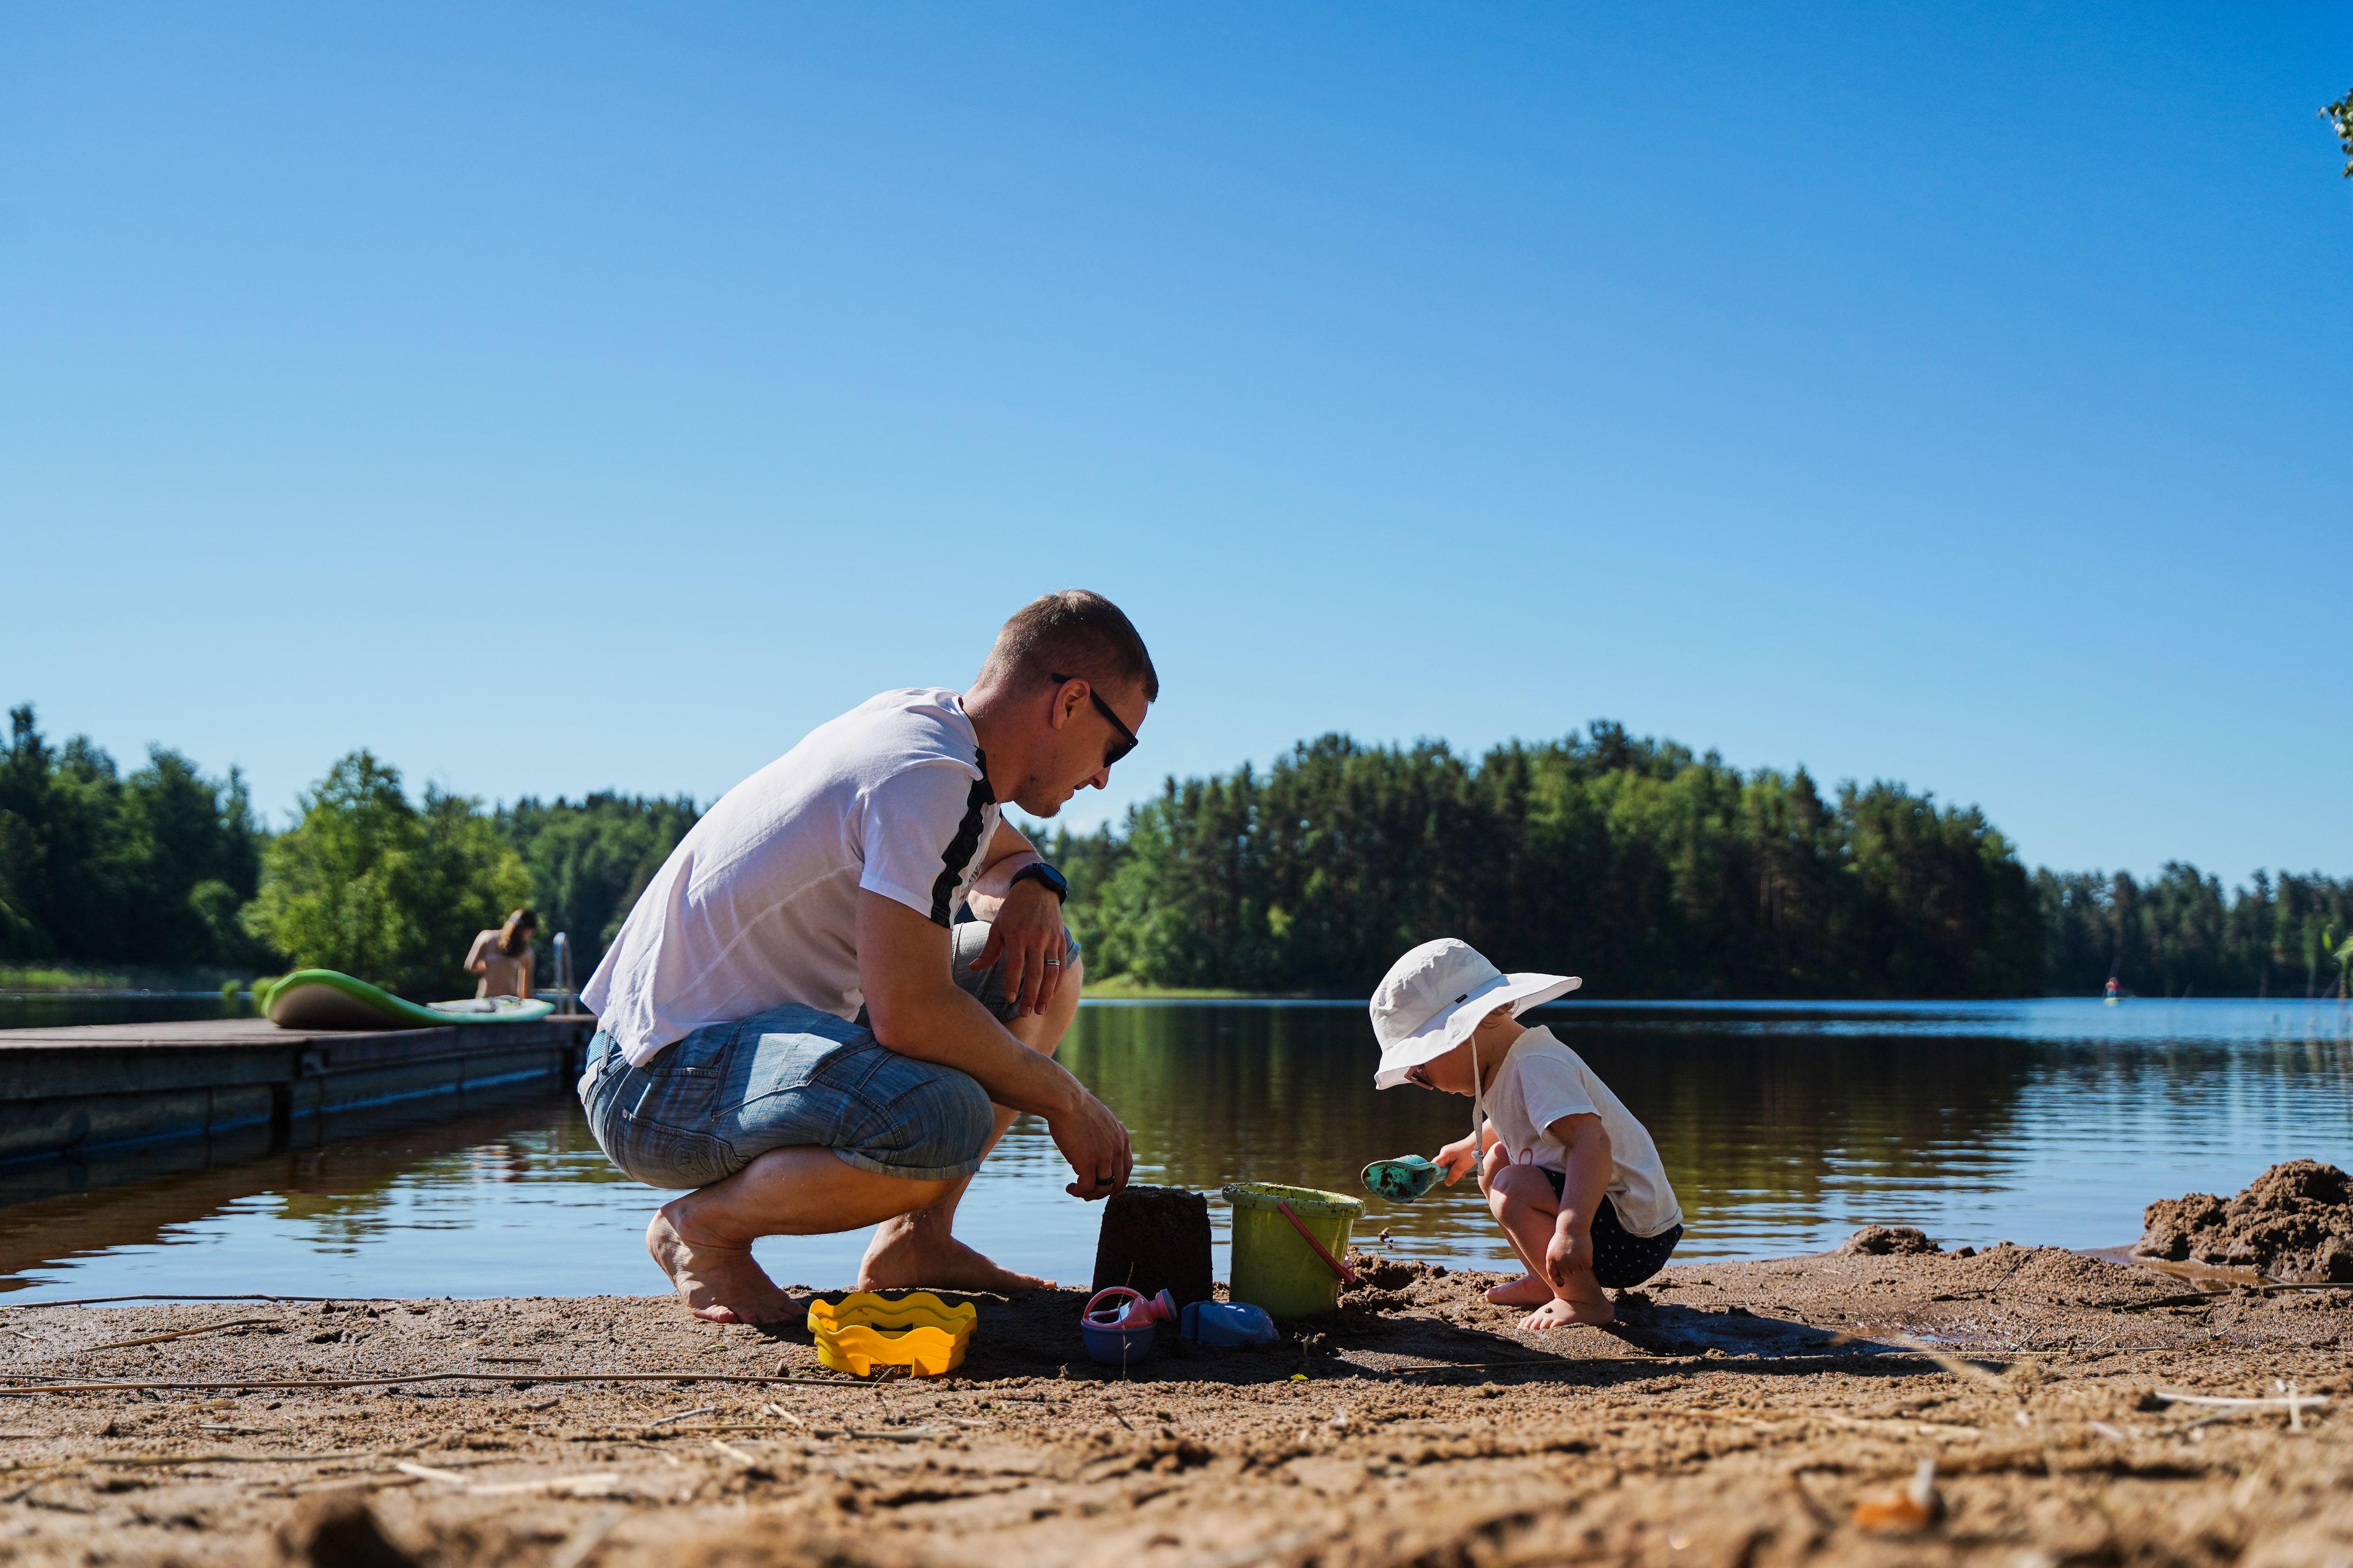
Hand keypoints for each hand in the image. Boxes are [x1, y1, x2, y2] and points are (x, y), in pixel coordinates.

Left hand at [975, 877, 1068, 1016]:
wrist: (1037, 889)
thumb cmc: (1012, 910)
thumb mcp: (997, 926)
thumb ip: (989, 950)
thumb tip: (974, 969)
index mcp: (1017, 935)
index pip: (1015, 965)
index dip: (1013, 983)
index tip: (1009, 999)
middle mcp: (1036, 938)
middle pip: (1035, 972)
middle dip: (1031, 995)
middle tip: (1025, 1013)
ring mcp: (1050, 939)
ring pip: (1051, 971)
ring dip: (1046, 993)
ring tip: (1040, 1009)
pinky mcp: (1060, 940)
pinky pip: (1061, 964)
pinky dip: (1057, 981)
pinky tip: (1051, 994)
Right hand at [1048, 1084, 1132, 1199]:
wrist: (1066, 1100)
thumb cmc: (1076, 1106)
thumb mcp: (1099, 1120)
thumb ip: (1102, 1136)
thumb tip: (1092, 1151)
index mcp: (1122, 1138)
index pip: (1127, 1168)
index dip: (1120, 1182)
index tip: (1111, 1191)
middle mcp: (1117, 1149)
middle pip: (1117, 1181)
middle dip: (1103, 1191)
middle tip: (1088, 1194)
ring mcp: (1104, 1157)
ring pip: (1103, 1187)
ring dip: (1089, 1194)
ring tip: (1076, 1191)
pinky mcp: (1088, 1162)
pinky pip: (1086, 1187)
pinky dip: (1078, 1192)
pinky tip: (1070, 1188)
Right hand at [1435, 1134, 1479, 1185]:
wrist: (1479, 1143)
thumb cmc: (1470, 1153)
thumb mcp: (1462, 1166)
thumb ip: (1453, 1175)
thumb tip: (1447, 1183)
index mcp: (1444, 1154)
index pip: (1434, 1164)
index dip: (1434, 1172)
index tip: (1439, 1180)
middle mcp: (1444, 1153)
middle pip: (1441, 1167)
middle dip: (1448, 1174)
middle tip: (1457, 1176)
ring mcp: (1449, 1153)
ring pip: (1447, 1167)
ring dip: (1454, 1172)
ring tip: (1463, 1173)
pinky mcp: (1454, 1155)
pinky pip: (1452, 1164)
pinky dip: (1457, 1169)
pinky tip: (1463, 1170)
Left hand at [1544, 1223, 1593, 1287]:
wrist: (1572, 1225)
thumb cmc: (1562, 1238)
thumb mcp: (1552, 1250)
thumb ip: (1553, 1265)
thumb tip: (1558, 1283)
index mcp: (1551, 1259)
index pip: (1554, 1276)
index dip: (1558, 1279)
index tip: (1562, 1279)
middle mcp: (1561, 1262)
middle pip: (1568, 1274)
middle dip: (1570, 1268)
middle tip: (1572, 1255)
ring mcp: (1573, 1261)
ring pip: (1577, 1271)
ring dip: (1579, 1264)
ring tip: (1577, 1251)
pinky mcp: (1584, 1260)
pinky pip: (1586, 1267)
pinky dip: (1586, 1261)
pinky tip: (1583, 1251)